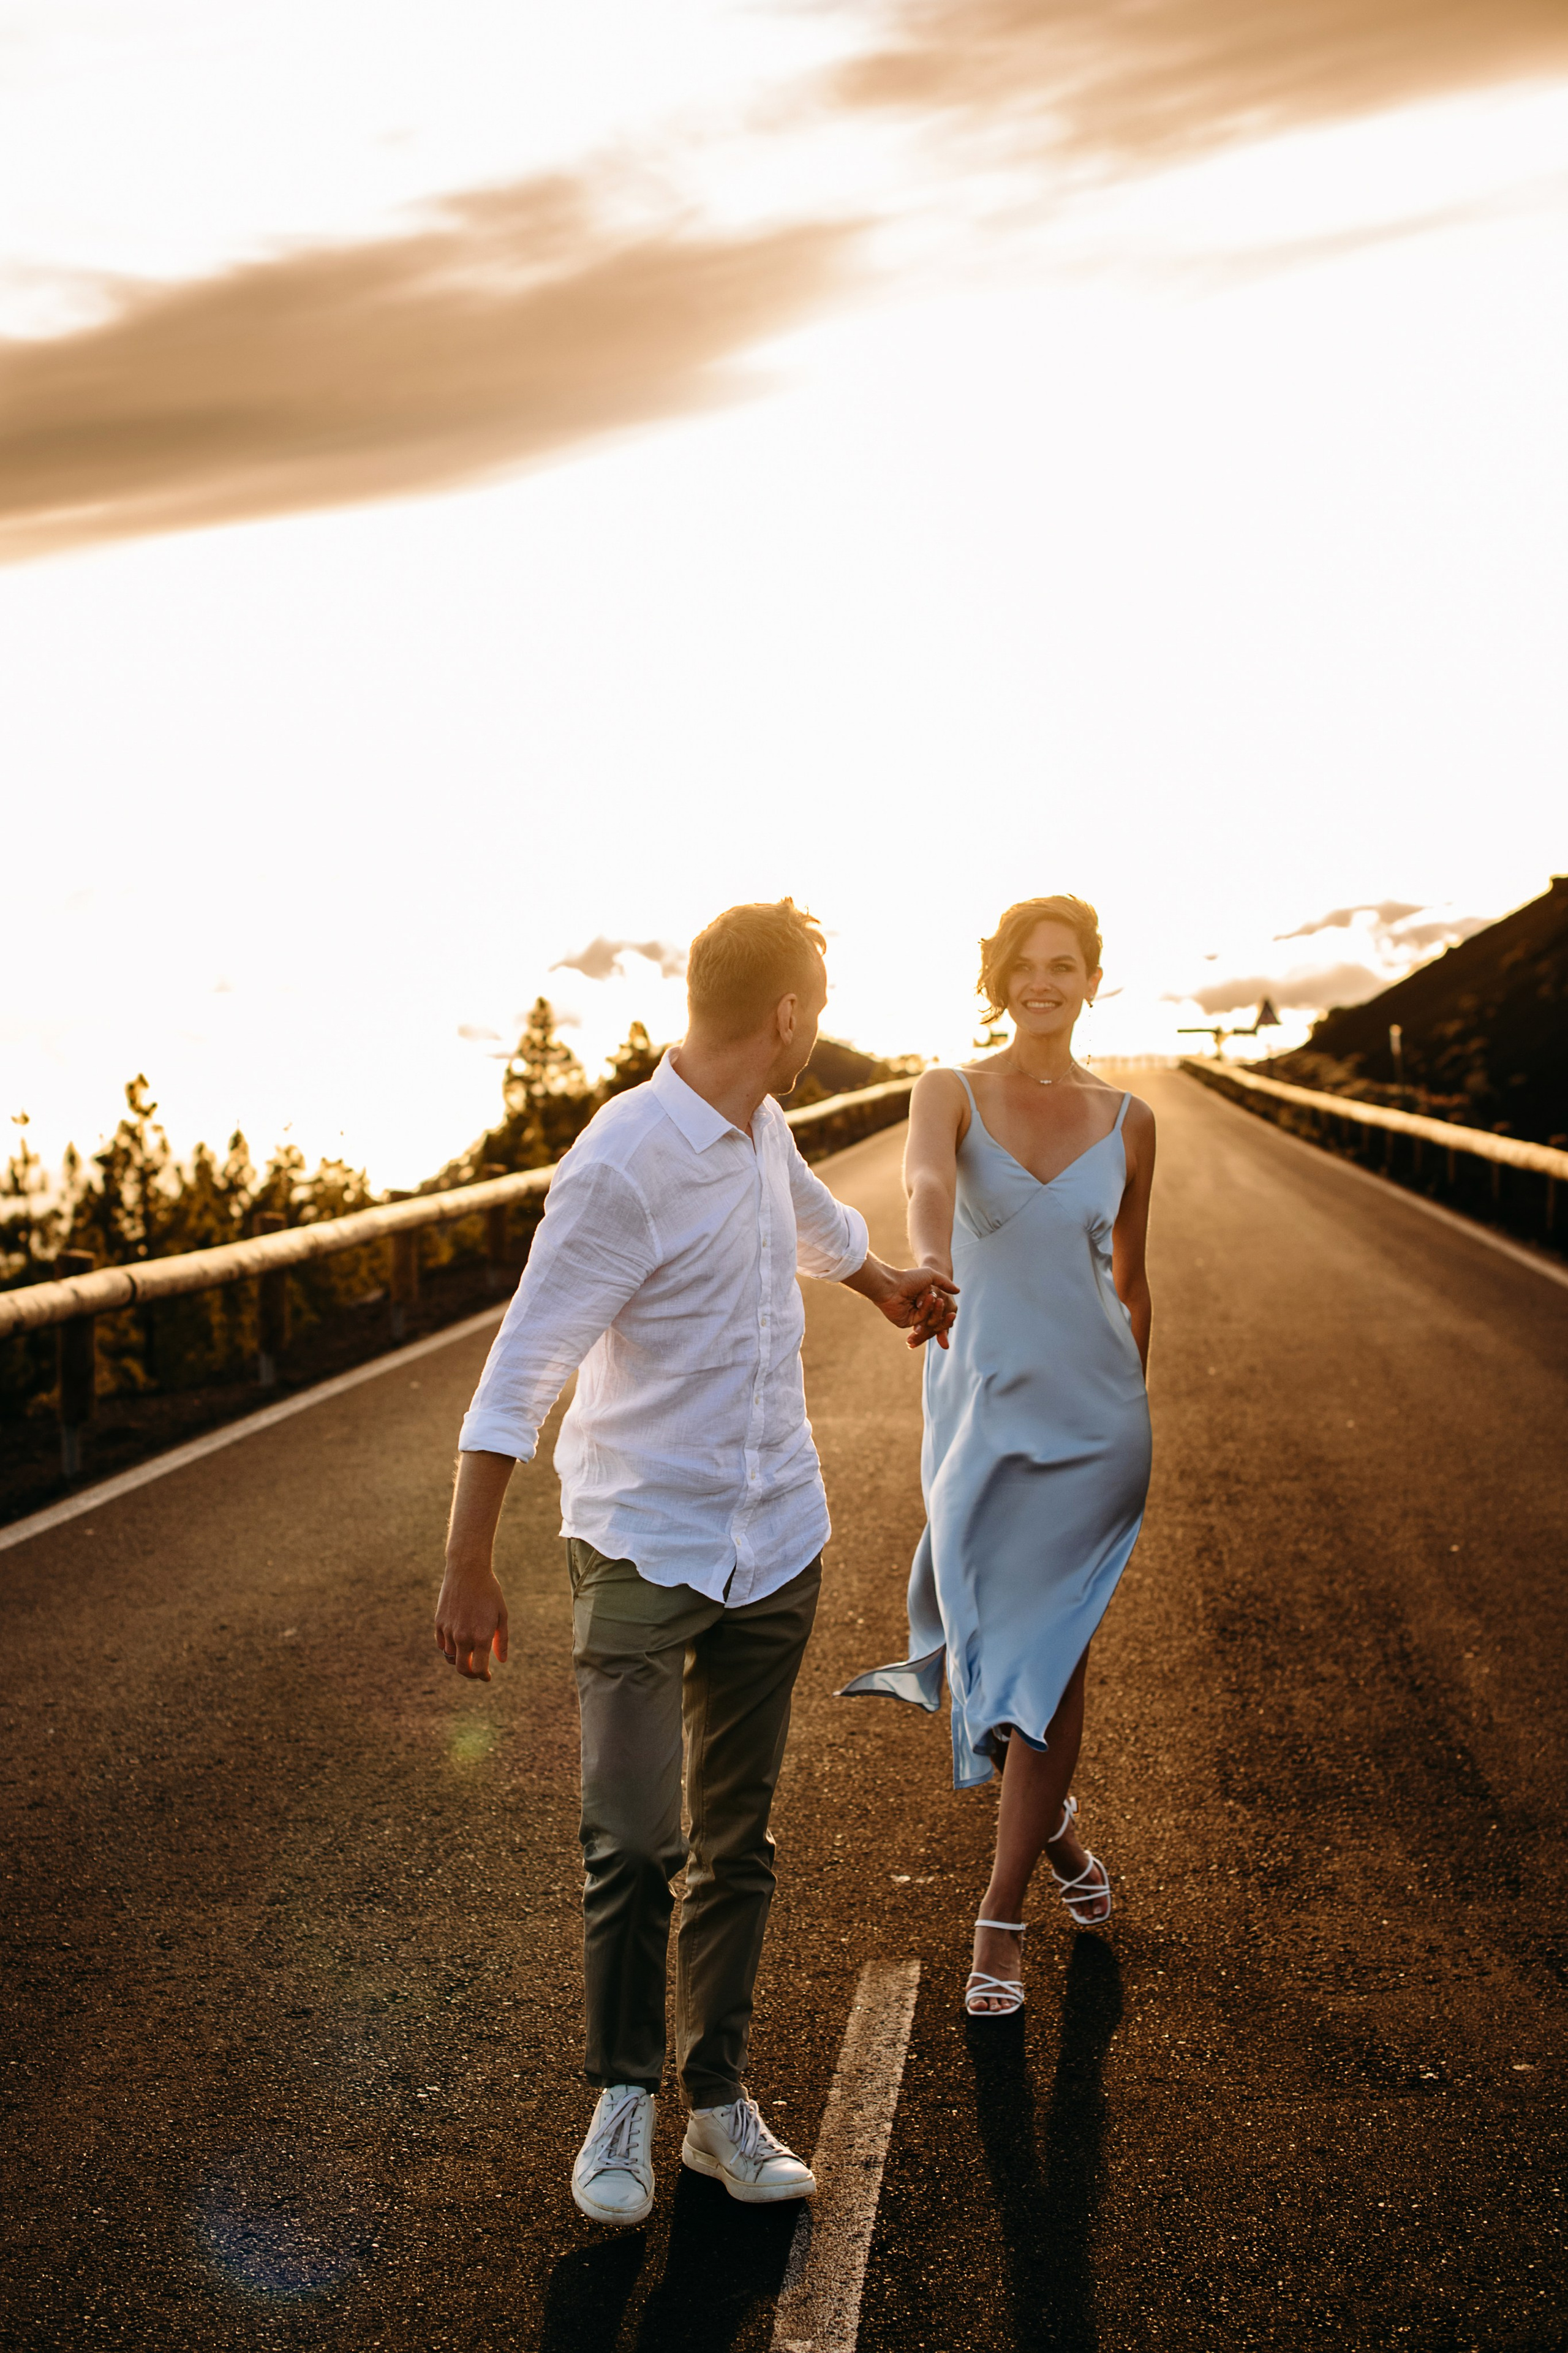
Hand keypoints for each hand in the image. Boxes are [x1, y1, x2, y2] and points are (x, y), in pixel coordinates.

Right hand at [434, 1556, 509, 1679]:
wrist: (467, 1571)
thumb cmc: (489, 1592)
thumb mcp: (501, 1615)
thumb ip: (501, 1640)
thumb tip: (501, 1661)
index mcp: (481, 1637)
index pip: (478, 1669)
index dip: (483, 1676)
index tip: (487, 1676)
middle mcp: (463, 1637)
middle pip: (462, 1669)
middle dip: (470, 1674)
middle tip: (477, 1671)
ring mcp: (448, 1631)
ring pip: (451, 1657)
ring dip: (460, 1659)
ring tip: (469, 1653)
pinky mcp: (439, 1623)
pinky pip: (441, 1645)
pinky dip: (449, 1648)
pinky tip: (458, 1641)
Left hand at [875, 1263, 958, 1349]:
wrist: (892, 1284)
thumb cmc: (909, 1278)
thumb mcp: (930, 1275)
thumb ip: (945, 1283)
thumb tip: (958, 1291)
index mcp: (923, 1299)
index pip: (939, 1311)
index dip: (946, 1314)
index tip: (953, 1312)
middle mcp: (918, 1309)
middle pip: (936, 1319)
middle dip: (943, 1316)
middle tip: (952, 1314)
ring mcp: (912, 1316)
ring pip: (930, 1321)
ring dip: (935, 1310)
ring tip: (936, 1298)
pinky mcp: (906, 1322)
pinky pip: (921, 1320)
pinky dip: (925, 1310)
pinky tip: (923, 1300)